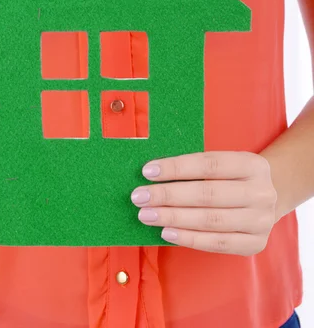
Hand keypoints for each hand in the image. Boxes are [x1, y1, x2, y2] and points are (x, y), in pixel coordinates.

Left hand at [131, 151, 277, 254]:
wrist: (268, 199)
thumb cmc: (233, 178)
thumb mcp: (225, 164)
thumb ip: (196, 167)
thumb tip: (153, 174)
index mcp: (252, 164)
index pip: (208, 164)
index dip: (176, 168)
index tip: (147, 171)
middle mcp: (261, 192)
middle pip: (207, 194)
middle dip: (168, 195)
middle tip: (139, 197)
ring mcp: (261, 220)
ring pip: (210, 220)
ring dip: (173, 218)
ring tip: (147, 215)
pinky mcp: (255, 244)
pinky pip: (216, 243)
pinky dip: (188, 238)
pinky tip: (167, 232)